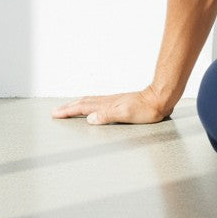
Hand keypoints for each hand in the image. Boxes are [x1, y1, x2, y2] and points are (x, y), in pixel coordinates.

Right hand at [51, 85, 172, 125]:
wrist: (161, 99)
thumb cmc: (147, 109)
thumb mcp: (127, 114)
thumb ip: (108, 116)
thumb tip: (89, 118)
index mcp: (107, 105)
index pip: (83, 107)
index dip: (68, 111)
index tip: (56, 114)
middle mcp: (108, 102)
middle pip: (84, 103)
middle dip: (68, 107)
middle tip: (56, 111)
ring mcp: (114, 101)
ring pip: (90, 102)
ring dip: (77, 105)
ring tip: (69, 107)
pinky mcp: (120, 103)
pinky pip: (99, 104)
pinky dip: (89, 105)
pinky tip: (93, 108)